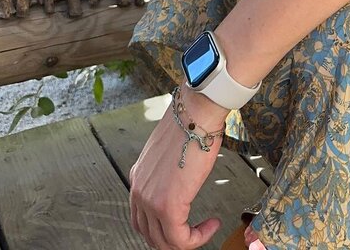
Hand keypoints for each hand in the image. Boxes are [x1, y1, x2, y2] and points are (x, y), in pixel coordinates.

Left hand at [129, 86, 226, 249]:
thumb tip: (182, 178)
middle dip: (174, 239)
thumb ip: (168, 171)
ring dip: (188, 241)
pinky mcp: (167, 207)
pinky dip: (197, 239)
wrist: (196, 113)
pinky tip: (211, 225)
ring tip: (206, 229)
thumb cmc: (191, 124)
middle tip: (196, 233)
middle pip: (150, 235)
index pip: (142, 219)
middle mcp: (139, 191)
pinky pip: (180, 240)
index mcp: (138, 178)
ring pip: (164, 242)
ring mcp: (150, 201)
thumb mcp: (171, 151)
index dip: (163, 227)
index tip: (186, 223)